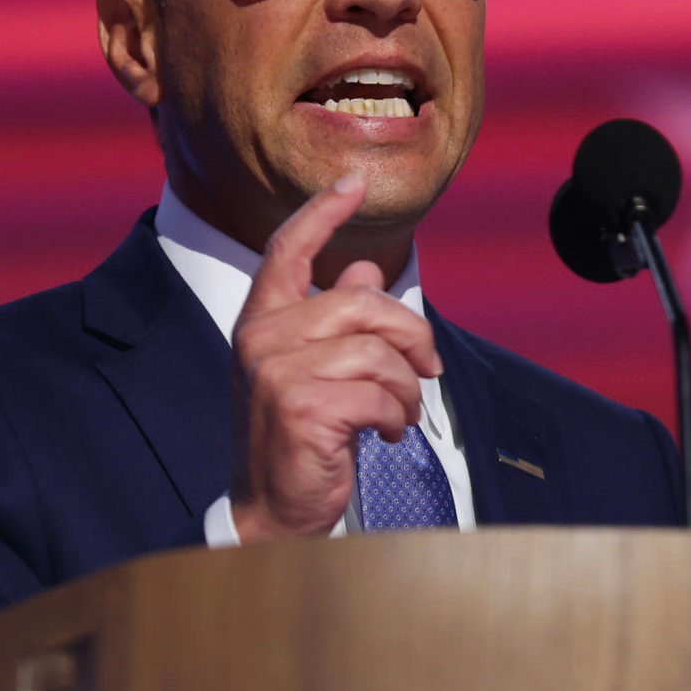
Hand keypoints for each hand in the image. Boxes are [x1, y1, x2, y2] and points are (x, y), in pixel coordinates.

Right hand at [227, 172, 443, 541]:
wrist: (272, 511)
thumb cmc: (299, 438)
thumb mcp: (316, 371)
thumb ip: (338, 321)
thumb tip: (364, 271)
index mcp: (262, 320)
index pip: (288, 248)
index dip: (323, 211)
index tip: (355, 179)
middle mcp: (261, 338)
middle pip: (362, 302)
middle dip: (411, 335)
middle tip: (428, 369)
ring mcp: (276, 372)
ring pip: (378, 351)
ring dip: (407, 388)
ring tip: (402, 413)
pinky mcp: (301, 408)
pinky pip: (379, 394)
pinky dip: (398, 416)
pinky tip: (388, 434)